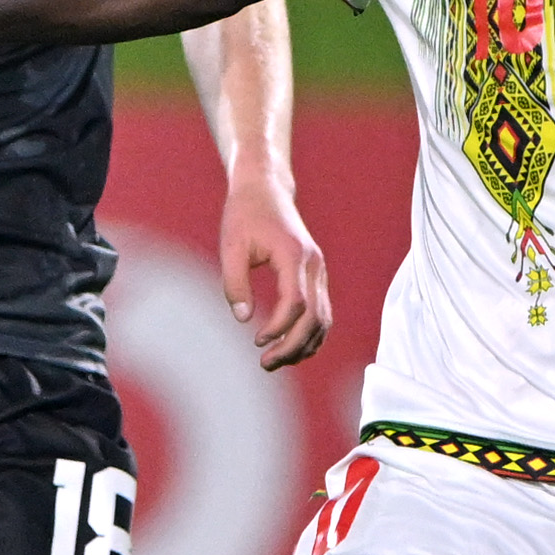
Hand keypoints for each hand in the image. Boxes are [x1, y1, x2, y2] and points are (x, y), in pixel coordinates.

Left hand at [219, 174, 330, 371]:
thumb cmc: (244, 216)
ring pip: (323, 319)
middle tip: (265, 363)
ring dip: (303, 345)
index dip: (278, 327)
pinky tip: (288, 348)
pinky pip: (322, 313)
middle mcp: (314, 265)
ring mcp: (319, 271)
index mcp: (294, 255)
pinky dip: (309, 335)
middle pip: (315, 317)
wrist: (265, 190)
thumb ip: (234, 283)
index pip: (296, 302)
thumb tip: (242, 318)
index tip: (257, 340)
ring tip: (274, 361)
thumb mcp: (230, 246)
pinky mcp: (317, 277)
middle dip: (292, 346)